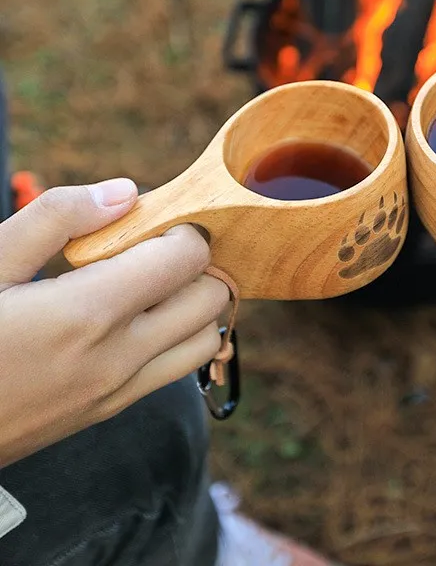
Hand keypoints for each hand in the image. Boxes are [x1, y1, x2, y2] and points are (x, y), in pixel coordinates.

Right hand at [0, 179, 228, 465]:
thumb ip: (56, 218)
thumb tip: (127, 192)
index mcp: (86, 313)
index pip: (187, 259)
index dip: (179, 228)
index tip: (151, 222)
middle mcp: (117, 358)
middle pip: (211, 296)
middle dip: (196, 262)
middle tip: (154, 248)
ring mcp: (118, 391)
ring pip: (206, 338)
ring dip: (195, 302)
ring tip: (150, 281)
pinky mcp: (110, 410)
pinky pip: (178, 369)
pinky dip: (181, 336)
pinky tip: (136, 316)